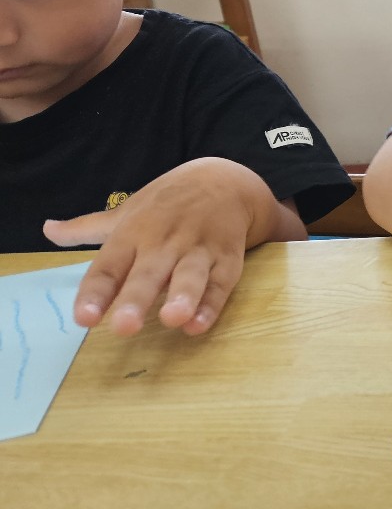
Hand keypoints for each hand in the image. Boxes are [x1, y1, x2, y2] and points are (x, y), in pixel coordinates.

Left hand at [44, 158, 286, 336]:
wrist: (224, 180)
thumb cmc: (168, 203)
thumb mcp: (127, 211)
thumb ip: (87, 228)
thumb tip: (47, 230)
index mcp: (134, 233)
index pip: (109, 266)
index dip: (96, 293)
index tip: (84, 319)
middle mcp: (164, 242)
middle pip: (149, 273)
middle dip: (137, 298)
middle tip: (125, 327)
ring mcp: (198, 249)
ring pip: (190, 275)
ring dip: (183, 296)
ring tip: (173, 319)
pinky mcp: (228, 257)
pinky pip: (221, 282)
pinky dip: (212, 304)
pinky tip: (200, 323)